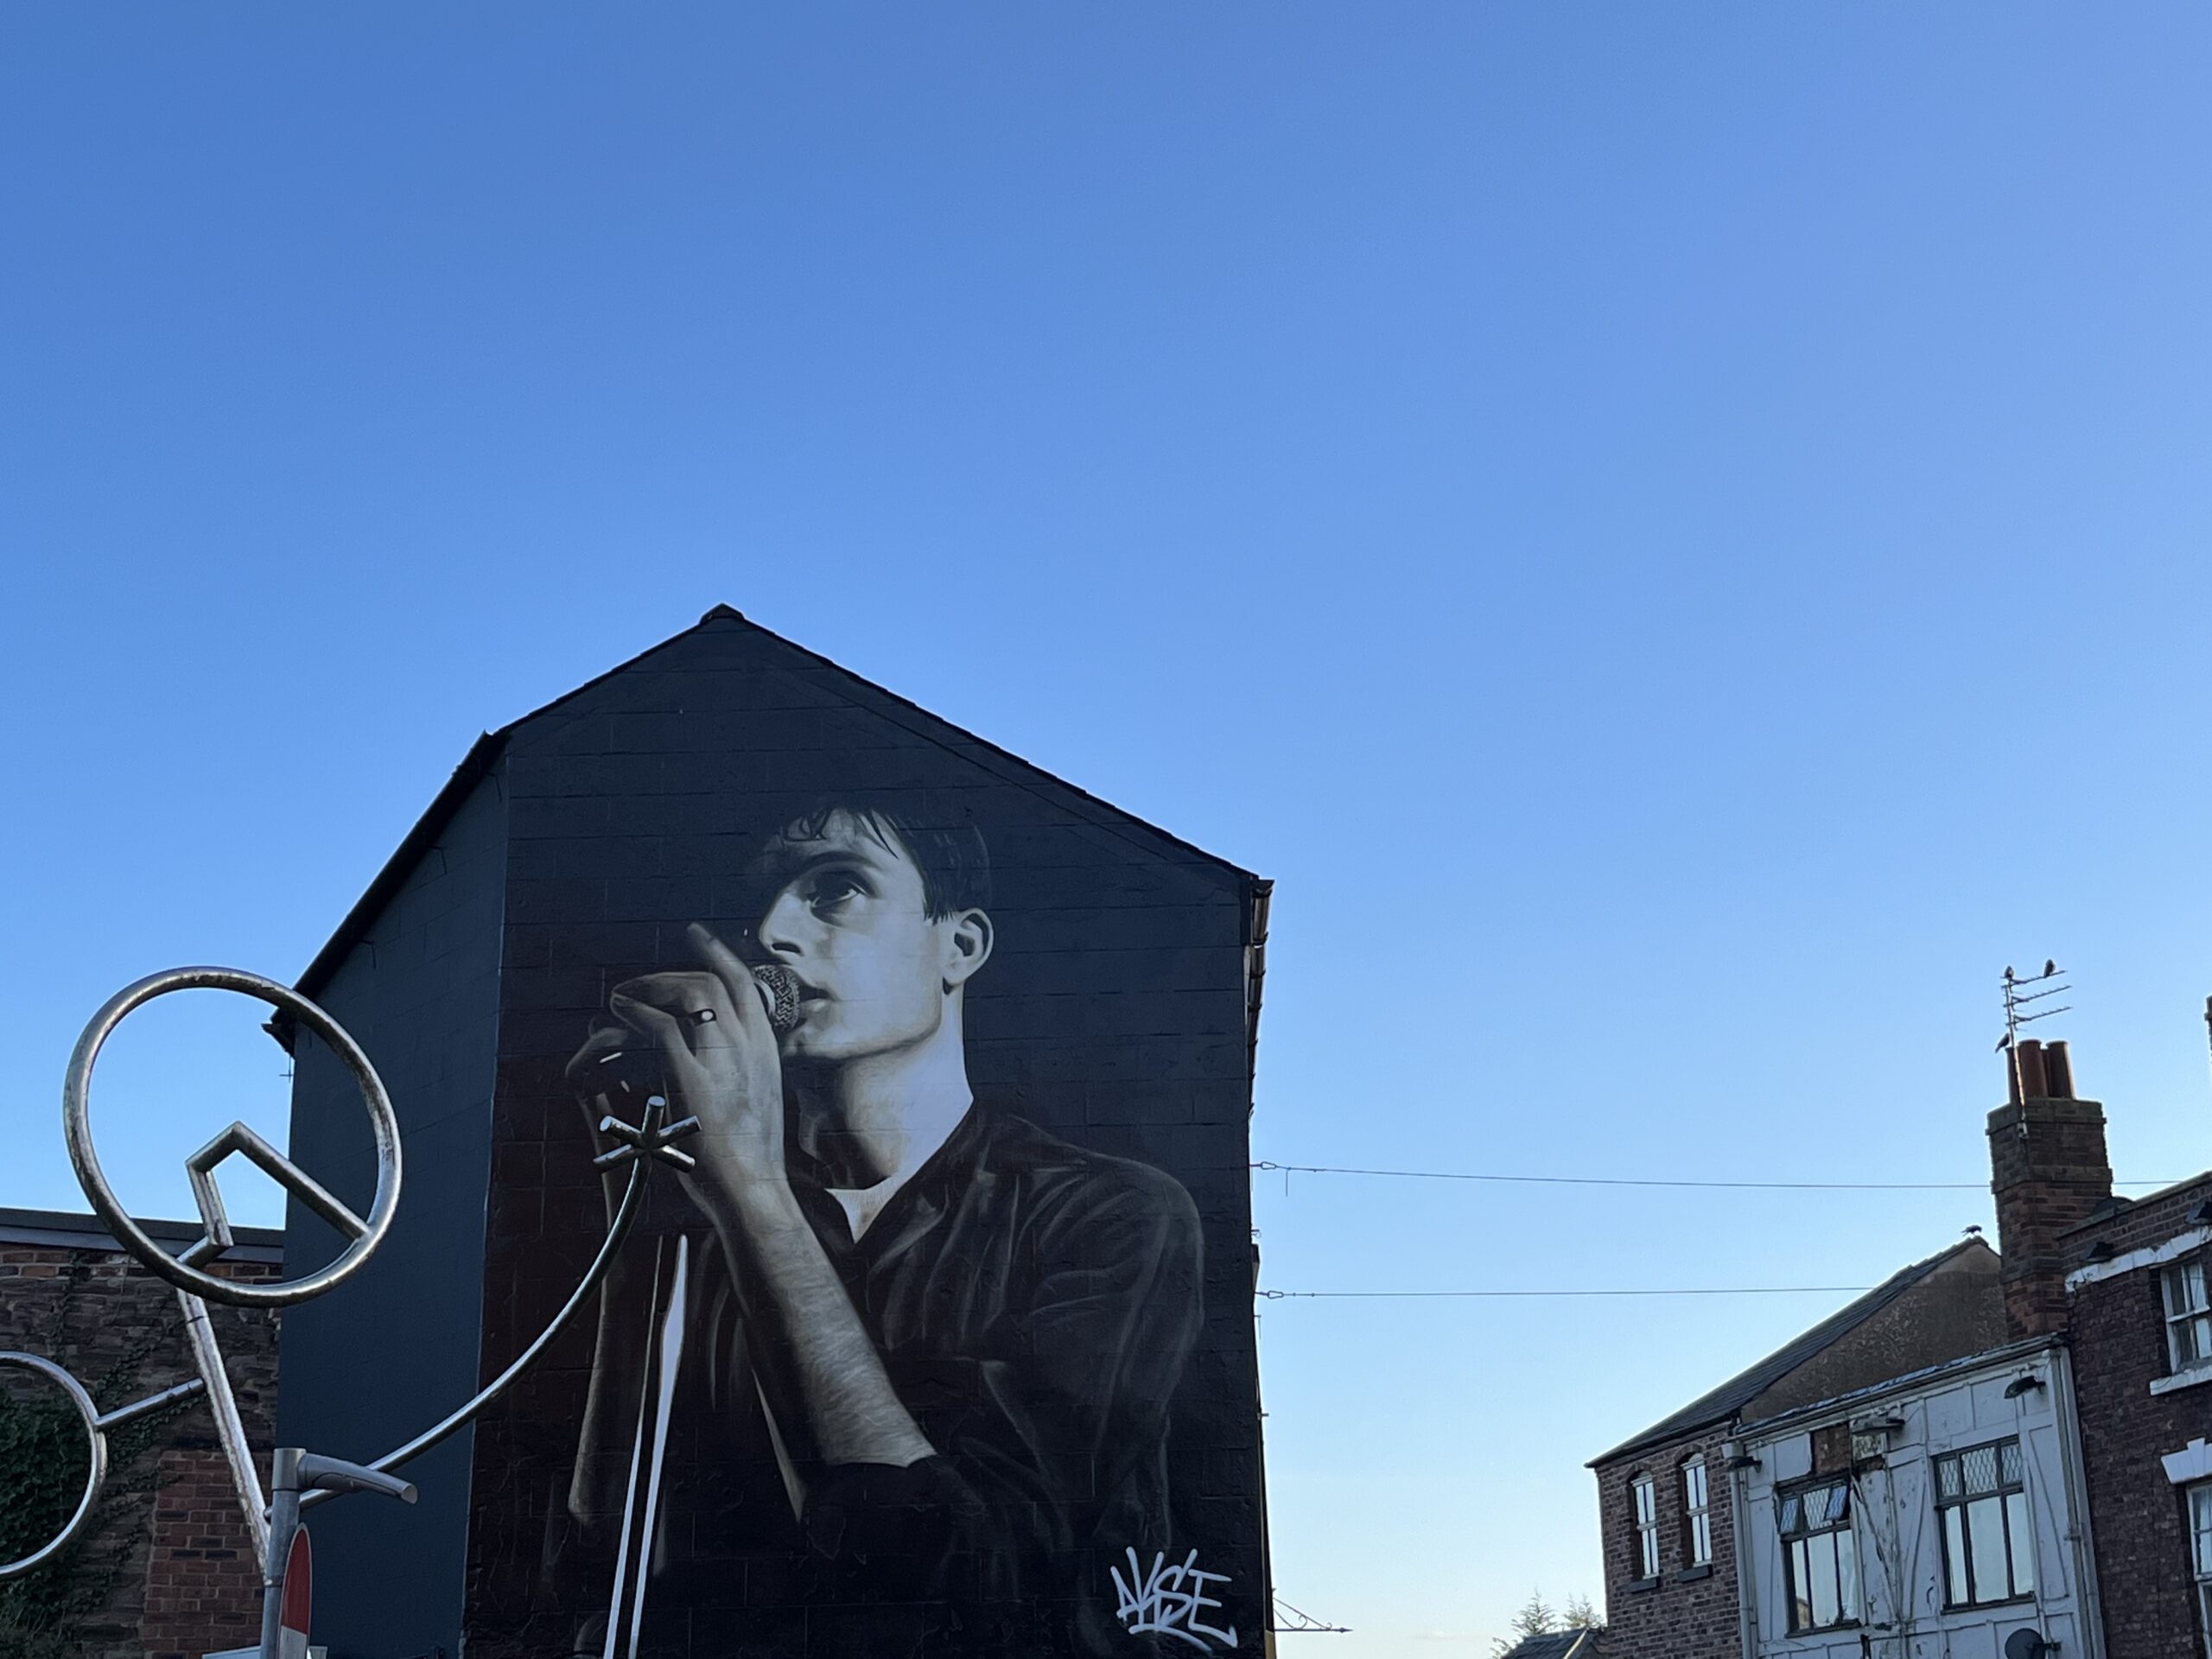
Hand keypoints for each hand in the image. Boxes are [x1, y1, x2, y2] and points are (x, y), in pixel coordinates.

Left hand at [606, 923, 788, 1200]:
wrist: (753, 1191)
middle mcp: (750, 1046)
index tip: (699, 935)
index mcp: (765, 1052)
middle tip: (642, 976)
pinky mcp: (693, 1078)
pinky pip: (661, 1027)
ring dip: (653, 986)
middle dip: (674, 970)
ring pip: (692, 994)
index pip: (746, 985)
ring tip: (624, 994)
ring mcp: (725, 1059)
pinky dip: (638, 1011)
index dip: (721, 955)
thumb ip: (743, 1073)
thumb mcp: (758, 1103)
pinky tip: (619, 1010)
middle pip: (715, 982)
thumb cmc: (751, 1161)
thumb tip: (718, 1054)